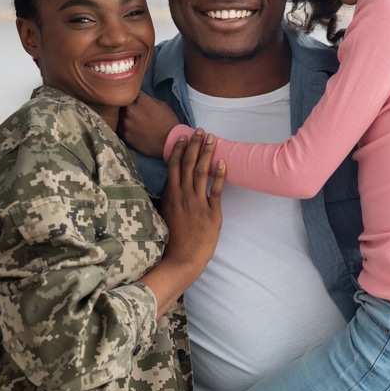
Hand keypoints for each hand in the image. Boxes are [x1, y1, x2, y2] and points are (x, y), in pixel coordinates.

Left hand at [119, 92, 182, 157]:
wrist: (170, 142)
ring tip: (132, 118)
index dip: (131, 94)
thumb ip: (147, 98)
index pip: (130, 91)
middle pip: (120, 102)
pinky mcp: (124, 134)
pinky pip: (118, 126)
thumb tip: (138, 95)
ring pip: (117, 114)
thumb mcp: (162, 104)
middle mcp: (130, 110)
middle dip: (125, 103)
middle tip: (132, 107)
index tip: (134, 96)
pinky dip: (122, 125)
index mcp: (140, 100)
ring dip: (122, 114)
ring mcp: (126, 123)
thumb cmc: (169, 122)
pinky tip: (131, 126)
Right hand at [159, 129, 225, 267]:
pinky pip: (216, 190)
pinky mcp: (212, 213)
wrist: (182, 259)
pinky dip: (220, 175)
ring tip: (212, 138)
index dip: (179, 150)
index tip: (183, 137)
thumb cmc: (173, 240)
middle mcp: (183, 196)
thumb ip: (170, 198)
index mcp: (171, 195)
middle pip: (189, 164)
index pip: (174, 166)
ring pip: (202, 172)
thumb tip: (172, 185)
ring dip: (207, 153)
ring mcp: (197, 203)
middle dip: (195, 145)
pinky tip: (223, 162)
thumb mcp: (166, 215)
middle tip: (200, 130)